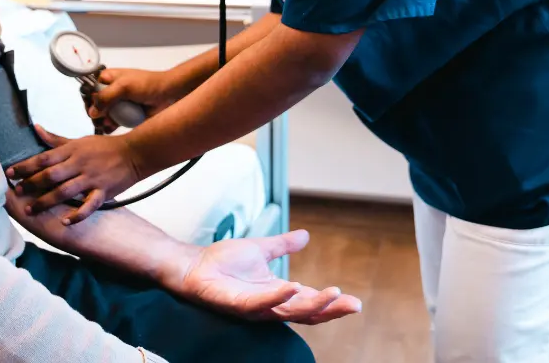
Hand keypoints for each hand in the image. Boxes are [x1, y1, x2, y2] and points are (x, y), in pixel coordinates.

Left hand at [6, 126, 140, 223]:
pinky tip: (64, 222)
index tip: (10, 173)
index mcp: (73, 150)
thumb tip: (36, 129)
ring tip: (31, 210)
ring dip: (46, 201)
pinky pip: (89, 205)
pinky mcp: (103, 192)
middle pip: (51, 175)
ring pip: (65, 191)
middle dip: (31, 184)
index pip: (44, 157)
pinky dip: (77, 214)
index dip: (26, 165)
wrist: (135, 153)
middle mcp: (80, 164)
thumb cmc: (105, 146)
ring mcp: (92, 179)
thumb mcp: (79, 140)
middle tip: (16, 192)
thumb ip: (56, 139)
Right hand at [84, 68, 176, 134]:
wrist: (168, 94)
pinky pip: (111, 123)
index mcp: (107, 79)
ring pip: (101, 116)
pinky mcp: (123, 116)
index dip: (89, 100)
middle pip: (93, 105)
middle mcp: (110, 91)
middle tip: (101, 117)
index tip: (92, 108)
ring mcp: (117, 104)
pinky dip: (110, 127)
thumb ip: (105, 97)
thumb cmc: (148, 84)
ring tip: (109, 123)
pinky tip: (111, 128)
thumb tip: (93, 110)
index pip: (89, 90)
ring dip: (102, 121)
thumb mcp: (124, 86)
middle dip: (96, 113)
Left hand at [170, 230, 361, 324]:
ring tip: (332, 294)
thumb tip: (306, 236)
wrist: (194, 264)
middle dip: (330, 310)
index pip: (310, 301)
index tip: (354, 300)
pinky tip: (293, 287)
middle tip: (353, 304)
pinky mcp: (237, 305)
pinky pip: (260, 304)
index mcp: (278, 292)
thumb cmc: (223, 262)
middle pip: (306, 313)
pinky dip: (278, 296)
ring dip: (312, 304)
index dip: (331, 302)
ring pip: (289, 311)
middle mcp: (270, 304)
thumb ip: (283, 245)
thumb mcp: (261, 249)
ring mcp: (255, 307)